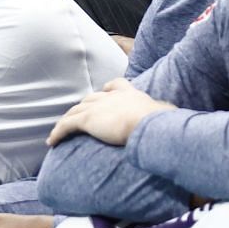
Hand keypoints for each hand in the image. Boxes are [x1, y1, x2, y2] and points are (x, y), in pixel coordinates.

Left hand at [47, 79, 173, 147]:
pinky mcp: (86, 120)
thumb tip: (177, 123)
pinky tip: (51, 142)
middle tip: (78, 115)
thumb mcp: (164, 117)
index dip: (108, 90)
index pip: (115, 86)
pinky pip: (66, 126)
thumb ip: (164, 118)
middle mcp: (111, 97)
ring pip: (75, 112)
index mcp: (130, 94)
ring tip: (58, 131)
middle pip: (91, 98)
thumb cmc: (161, 123)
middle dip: (83, 106)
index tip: (104, 91)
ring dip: (66, 121)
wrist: (149, 124)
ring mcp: (97, 107)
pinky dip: (57, 133)